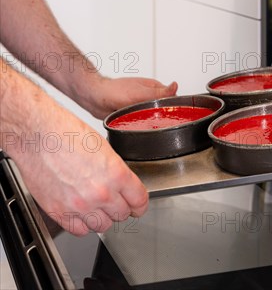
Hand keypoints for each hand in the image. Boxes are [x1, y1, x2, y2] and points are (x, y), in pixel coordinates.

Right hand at [9, 110, 148, 236]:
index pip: (139, 201)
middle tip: (115, 202)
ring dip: (102, 218)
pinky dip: (82, 224)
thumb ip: (116, 171)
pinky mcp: (58, 211)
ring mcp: (79, 205)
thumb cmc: (67, 134)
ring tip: (97, 207)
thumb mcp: (104, 148)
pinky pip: (79, 230)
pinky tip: (81, 214)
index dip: (139, 204)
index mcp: (116, 174)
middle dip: (121, 208)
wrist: (37, 135)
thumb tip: (122, 185)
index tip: (137, 205)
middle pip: (122, 215)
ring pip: (102, 226)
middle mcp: (100, 193)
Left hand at [84, 77, 177, 119]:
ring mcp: (141, 105)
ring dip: (152, 122)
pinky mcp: (133, 114)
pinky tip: (140, 128)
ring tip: (149, 126)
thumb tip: (175, 86)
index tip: (174, 115)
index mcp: (154, 88)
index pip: (172, 98)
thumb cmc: (114, 91)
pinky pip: (142, 122)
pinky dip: (142, 125)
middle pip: (163, 109)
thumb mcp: (141, 92)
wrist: (94, 98)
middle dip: (163, 116)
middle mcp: (149, 96)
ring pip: (153, 117)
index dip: (174, 107)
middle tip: (160, 123)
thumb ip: (159, 92)